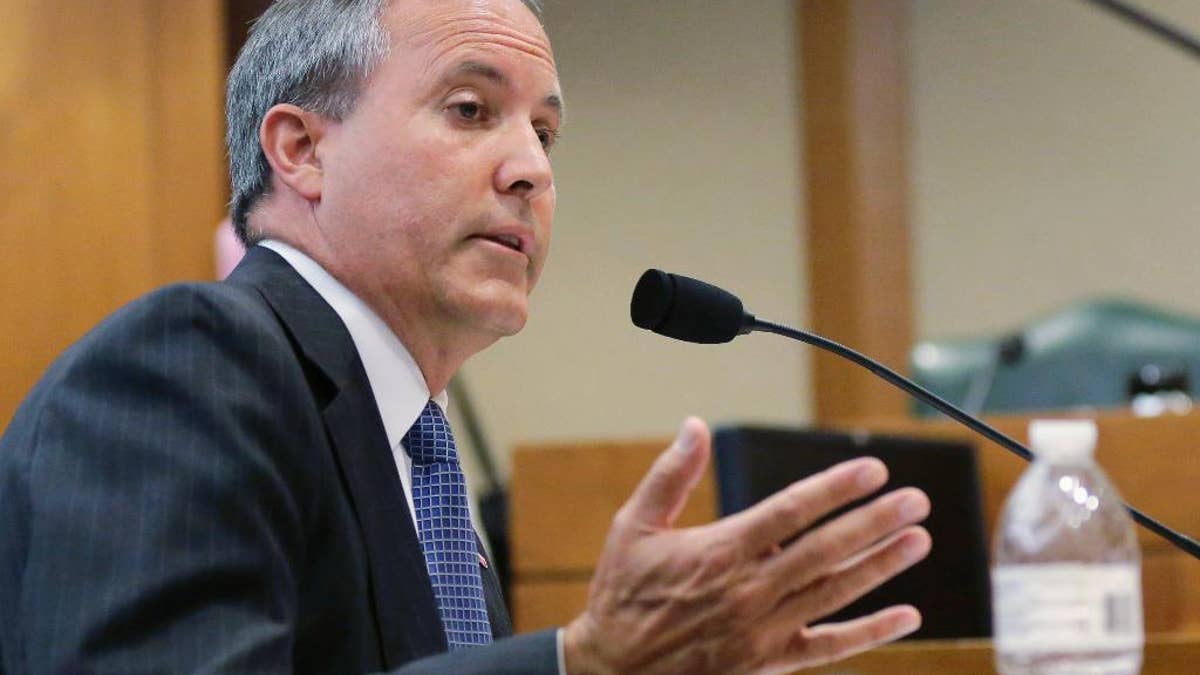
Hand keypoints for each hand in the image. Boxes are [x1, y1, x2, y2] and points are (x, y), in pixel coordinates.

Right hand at [563, 417, 931, 674]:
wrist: (614, 670)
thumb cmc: (623, 592)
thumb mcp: (633, 525)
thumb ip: (670, 474)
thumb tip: (695, 425)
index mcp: (720, 551)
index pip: (790, 512)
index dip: (835, 490)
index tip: (872, 470)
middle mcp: (749, 590)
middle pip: (825, 550)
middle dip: (874, 522)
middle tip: (915, 501)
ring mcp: (763, 629)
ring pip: (834, 592)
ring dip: (880, 565)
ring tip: (918, 540)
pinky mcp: (769, 663)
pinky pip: (829, 648)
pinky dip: (870, 633)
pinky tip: (906, 617)